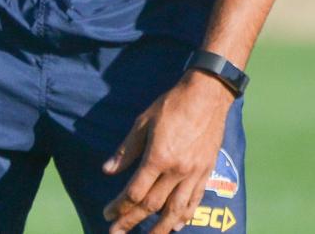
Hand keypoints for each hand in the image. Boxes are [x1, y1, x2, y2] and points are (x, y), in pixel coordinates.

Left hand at [102, 71, 233, 233]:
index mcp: (158, 157)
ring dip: (160, 228)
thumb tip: (108, 170)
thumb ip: (126, 149)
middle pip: (152, 205)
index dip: (119, 206)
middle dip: (132, 221)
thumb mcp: (143, 122)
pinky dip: (185, 216)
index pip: (135, 192)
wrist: (207, 95)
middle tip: (116, 233)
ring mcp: (194, 173)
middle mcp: (177, 170)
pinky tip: (176, 225)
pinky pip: (195, 201)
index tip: (107, 213)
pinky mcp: (206, 172)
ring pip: (175, 210)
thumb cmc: (172, 104)